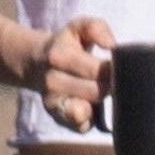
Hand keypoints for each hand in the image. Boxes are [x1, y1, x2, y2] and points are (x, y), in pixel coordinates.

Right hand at [24, 16, 113, 133]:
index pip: (97, 70)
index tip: (118, 66)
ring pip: (86, 112)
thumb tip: (111, 45)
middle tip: (112, 79)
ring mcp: (52, 102)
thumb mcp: (79, 27)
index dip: (114, 70)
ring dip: (99, 103)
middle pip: (96, 92)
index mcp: (59, 56)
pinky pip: (81, 127)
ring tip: (100, 90)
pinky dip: (91, 120)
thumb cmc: (67, 44)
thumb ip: (97, 28)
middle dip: (110, 87)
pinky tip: (90, 105)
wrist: (36, 62)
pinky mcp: (57, 118)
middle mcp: (52, 81)